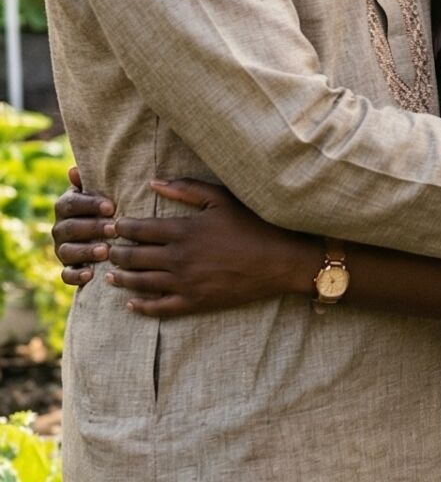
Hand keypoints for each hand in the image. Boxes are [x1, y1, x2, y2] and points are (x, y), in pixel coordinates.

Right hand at [53, 166, 114, 288]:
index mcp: (66, 208)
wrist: (109, 235)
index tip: (111, 207)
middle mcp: (60, 228)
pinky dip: (76, 276)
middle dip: (92, 228)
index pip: (70, 204)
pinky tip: (90, 275)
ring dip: (85, 251)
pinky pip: (65, 275)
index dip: (89, 205)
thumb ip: (90, 183)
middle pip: (69, 228)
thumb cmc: (108, 208)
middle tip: (114, 228)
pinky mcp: (68, 269)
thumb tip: (73, 170)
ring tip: (105, 251)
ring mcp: (63, 249)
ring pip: (66, 251)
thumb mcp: (102, 193)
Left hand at [103, 179, 318, 316]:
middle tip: (108, 250)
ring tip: (111, 275)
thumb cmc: (255, 224)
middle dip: (115, 252)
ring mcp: (186, 282)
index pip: (138, 229)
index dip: (121, 228)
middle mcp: (179, 258)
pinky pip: (159, 308)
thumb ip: (186, 189)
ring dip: (121, 278)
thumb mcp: (222, 199)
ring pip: (140, 283)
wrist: (283, 260)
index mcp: (184, 230)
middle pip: (133, 256)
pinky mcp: (196, 302)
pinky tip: (131, 304)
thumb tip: (153, 182)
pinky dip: (141, 307)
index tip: (113, 226)